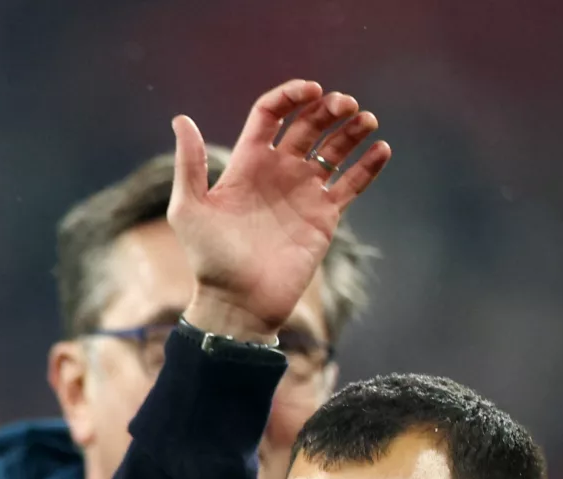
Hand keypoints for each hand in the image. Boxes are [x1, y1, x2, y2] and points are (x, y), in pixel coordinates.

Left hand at [170, 79, 392, 342]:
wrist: (239, 304)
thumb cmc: (209, 260)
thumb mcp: (188, 210)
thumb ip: (189, 164)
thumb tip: (181, 119)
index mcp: (248, 162)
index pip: (273, 114)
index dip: (291, 96)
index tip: (311, 90)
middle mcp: (279, 172)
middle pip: (309, 125)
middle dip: (329, 109)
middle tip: (347, 105)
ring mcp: (304, 193)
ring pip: (334, 150)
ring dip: (352, 130)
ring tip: (367, 120)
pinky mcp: (324, 217)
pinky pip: (351, 185)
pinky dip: (368, 166)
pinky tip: (381, 149)